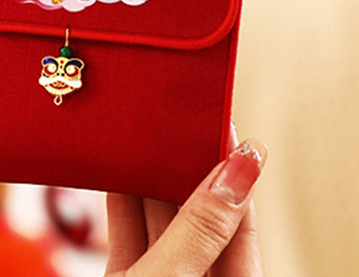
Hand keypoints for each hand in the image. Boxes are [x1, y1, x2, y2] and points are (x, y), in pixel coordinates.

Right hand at [104, 135, 265, 276]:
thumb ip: (201, 227)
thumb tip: (241, 167)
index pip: (241, 223)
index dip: (233, 171)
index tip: (222, 123)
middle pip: (202, 219)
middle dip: (191, 171)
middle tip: (183, 120)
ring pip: (164, 226)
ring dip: (154, 182)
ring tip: (150, 135)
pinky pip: (131, 237)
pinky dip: (124, 205)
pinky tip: (118, 171)